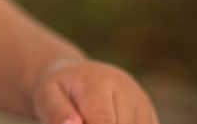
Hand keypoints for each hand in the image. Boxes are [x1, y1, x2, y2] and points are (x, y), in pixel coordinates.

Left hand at [32, 57, 158, 123]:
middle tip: (83, 119)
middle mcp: (126, 88)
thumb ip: (57, 112)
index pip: (103, 121)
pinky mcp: (150, 114)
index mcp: (97, 80)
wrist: (75, 76)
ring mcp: (141, 100)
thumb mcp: (46, 96)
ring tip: (90, 117)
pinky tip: (106, 119)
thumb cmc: (58, 89)